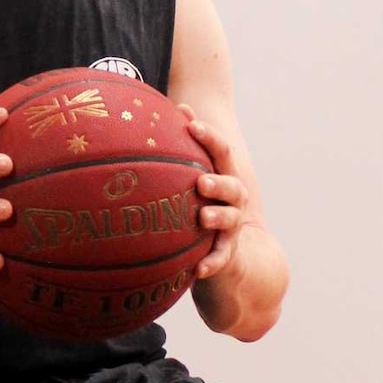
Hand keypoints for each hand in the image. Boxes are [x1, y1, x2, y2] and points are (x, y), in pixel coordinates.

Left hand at [177, 104, 249, 280]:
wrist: (223, 248)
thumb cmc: (197, 201)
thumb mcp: (189, 177)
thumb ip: (176, 149)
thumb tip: (149, 113)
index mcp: (222, 175)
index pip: (221, 151)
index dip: (209, 137)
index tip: (191, 124)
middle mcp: (232, 198)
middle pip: (232, 185)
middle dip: (218, 181)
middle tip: (200, 180)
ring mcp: (232, 226)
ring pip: (231, 219)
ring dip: (218, 216)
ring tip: (203, 216)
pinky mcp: (227, 251)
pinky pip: (222, 258)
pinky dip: (212, 263)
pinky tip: (197, 270)